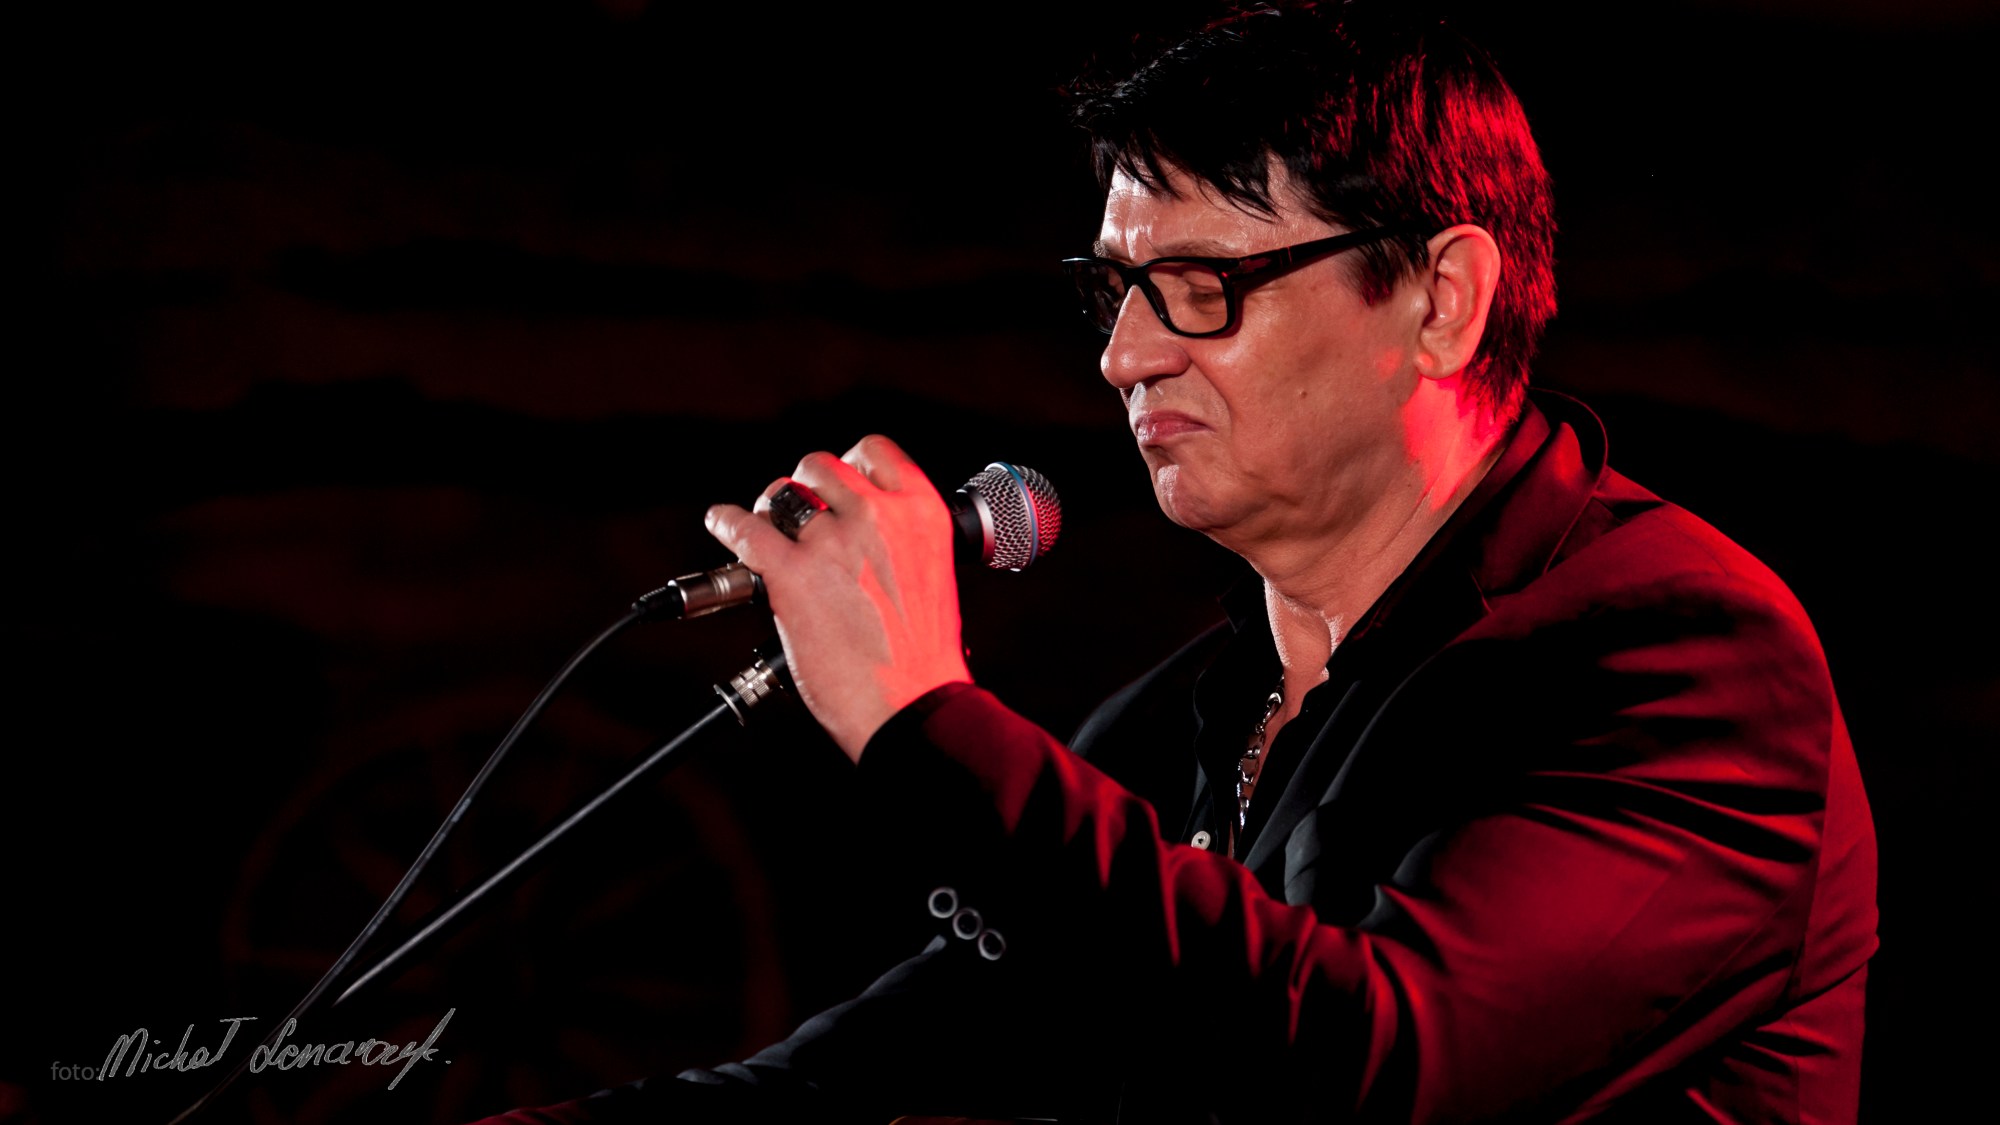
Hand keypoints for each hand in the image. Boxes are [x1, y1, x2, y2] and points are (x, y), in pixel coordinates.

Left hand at [704, 435, 971, 760]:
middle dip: (805, 489)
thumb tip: (859, 530)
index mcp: (921, 512)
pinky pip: (745, 529)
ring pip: (783, 493)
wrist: (912, 704)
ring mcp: (833, 542)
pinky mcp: (792, 574)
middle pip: (820, 466)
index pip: (874, 451)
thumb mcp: (930, 572)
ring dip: (771, 510)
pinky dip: (727, 524)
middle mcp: (878, 516)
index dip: (849, 465)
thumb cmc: (923, 655)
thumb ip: (899, 540)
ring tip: (769, 532)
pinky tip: (723, 525)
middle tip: (800, 519)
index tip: (838, 485)